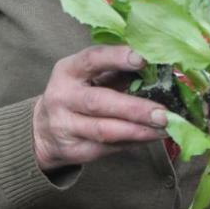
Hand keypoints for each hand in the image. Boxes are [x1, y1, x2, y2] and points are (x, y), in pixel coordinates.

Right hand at [32, 46, 168, 171]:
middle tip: (163, 112)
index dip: (116, 58)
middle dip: (134, 108)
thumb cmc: (78, 93)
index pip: (92, 59)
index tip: (143, 59)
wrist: (43, 130)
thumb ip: (116, 69)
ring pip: (105, 131)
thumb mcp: (87, 75)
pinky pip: (109, 148)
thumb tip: (157, 65)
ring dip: (139, 131)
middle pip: (99, 103)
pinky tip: (152, 137)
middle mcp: (62, 97)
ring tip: (165, 128)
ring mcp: (66, 126)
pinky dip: (134, 142)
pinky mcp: (75, 150)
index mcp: (68, 70)